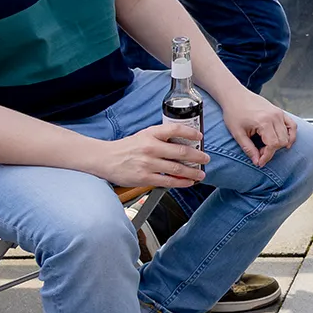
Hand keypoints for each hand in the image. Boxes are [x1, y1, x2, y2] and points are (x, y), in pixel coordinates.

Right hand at [91, 121, 207, 189]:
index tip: (200, 137)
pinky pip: (168, 181)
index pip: (175, 129)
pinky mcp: (144, 178)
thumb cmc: (128, 147)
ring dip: (193, 172)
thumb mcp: (144, 135)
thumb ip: (161, 137)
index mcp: (151, 134)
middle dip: (198, 156)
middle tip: (206, 158)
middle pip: (181, 152)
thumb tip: (184, 142)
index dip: (190, 132)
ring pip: (177, 169)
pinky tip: (188, 182)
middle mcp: (150, 147)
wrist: (106, 159)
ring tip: (201, 174)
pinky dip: (181, 182)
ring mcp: (148, 164)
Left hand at [212, 87, 299, 166]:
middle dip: (271, 151)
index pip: (273, 145)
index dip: (267, 156)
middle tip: (259, 152)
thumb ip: (248, 149)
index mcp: (264, 122)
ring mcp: (279, 113)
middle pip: (282, 141)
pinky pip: (292, 125)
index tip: (260, 162)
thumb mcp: (238, 133)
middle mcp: (275, 117)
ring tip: (267, 146)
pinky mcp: (280, 112)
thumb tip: (257, 161)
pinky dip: (291, 135)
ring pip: (288, 135)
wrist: (235, 96)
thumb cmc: (234, 112)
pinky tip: (286, 142)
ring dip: (280, 144)